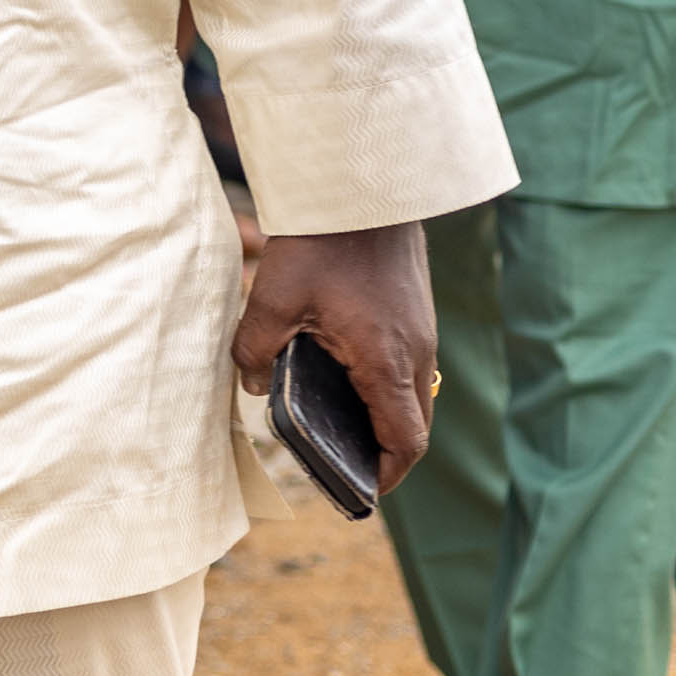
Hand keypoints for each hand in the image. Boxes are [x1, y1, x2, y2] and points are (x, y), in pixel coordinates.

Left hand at [230, 221, 438, 490]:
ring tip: (340, 424)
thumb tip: (253, 386)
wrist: (363, 185)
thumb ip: (255, 350)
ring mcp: (421, 331)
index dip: (385, 474)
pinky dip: (386, 384)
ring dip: (385, 415)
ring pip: (414, 394)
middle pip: (414, 424)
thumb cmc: (322, 241)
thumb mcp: (272, 298)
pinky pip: (408, 365)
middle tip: (347, 464)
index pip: (404, 441)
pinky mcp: (415, 312)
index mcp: (387, 361)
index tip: (362, 490)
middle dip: (384, 451)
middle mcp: (416, 353)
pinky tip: (345, 374)